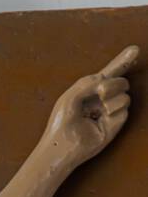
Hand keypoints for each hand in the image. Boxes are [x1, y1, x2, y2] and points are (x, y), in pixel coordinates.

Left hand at [41, 46, 138, 168]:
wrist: (62, 146)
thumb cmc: (61, 123)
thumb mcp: (70, 97)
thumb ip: (87, 83)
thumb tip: (104, 79)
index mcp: (89, 91)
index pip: (108, 75)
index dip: (122, 62)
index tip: (134, 50)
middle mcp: (101, 100)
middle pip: (120, 81)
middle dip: (113, 82)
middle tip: (101, 91)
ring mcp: (109, 112)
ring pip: (125, 93)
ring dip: (113, 93)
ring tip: (100, 104)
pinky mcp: (115, 124)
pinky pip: (124, 108)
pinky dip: (115, 107)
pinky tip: (103, 116)